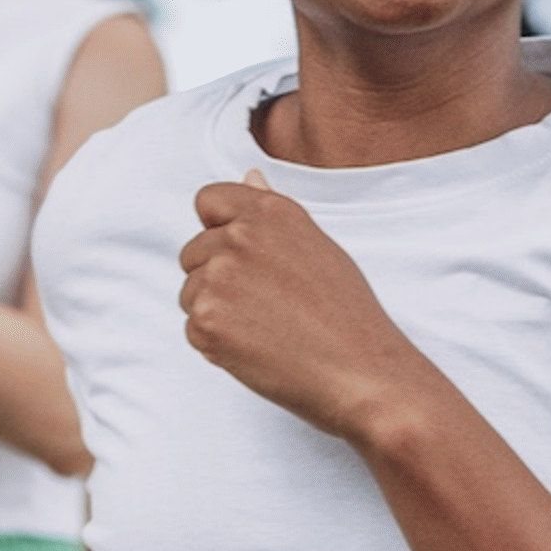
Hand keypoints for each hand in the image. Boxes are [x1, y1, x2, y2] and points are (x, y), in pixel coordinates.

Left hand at [175, 172, 439, 442]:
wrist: (360, 374)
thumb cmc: (347, 315)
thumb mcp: (317, 247)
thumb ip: (272, 214)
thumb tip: (250, 175)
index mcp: (271, 212)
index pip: (208, 200)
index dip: (218, 229)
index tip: (243, 260)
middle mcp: (240, 237)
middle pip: (193, 251)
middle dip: (215, 278)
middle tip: (265, 307)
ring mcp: (219, 278)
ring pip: (190, 292)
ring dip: (215, 313)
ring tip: (266, 330)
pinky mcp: (206, 321)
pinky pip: (193, 329)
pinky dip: (216, 345)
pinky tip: (257, 351)